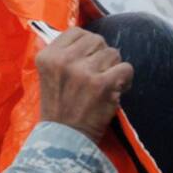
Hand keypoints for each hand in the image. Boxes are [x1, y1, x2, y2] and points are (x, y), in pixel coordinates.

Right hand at [35, 28, 133, 144]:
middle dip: (102, 56)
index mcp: (48, 56)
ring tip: (105, 85)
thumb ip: (58, 54)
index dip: (87, 45)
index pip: (76, 32)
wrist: (63, 140)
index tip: (87, 60)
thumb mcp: (47, 77)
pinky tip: (116, 91)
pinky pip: (125, 68)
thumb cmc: (58, 110)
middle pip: (97, 40)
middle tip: (98, 75)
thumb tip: (75, 34)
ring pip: (113, 53)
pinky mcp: (103, 84)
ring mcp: (84, 71)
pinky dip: (125, 80)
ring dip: (113, 68)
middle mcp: (64, 60)